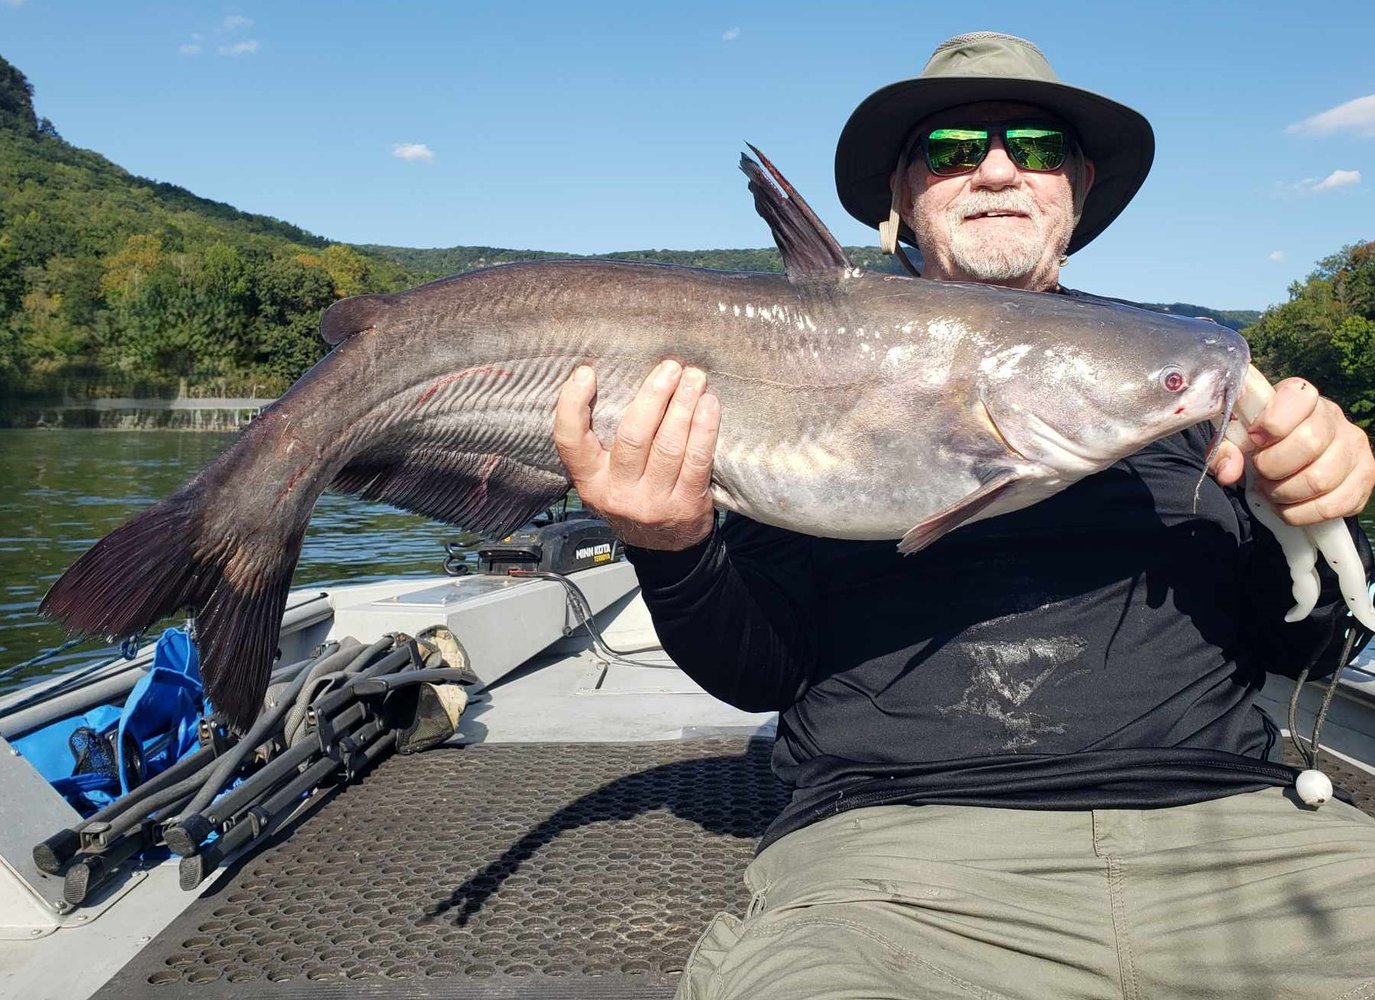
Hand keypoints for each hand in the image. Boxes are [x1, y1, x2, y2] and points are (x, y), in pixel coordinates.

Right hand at [553, 360, 719, 549]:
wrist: (664, 549)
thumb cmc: (635, 498)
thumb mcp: (606, 478)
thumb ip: (604, 442)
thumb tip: (617, 380)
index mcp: (591, 481)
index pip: (570, 442)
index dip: (572, 406)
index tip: (586, 374)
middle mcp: (618, 493)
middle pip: (633, 436)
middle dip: (654, 396)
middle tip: (670, 368)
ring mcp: (653, 502)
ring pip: (668, 445)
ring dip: (684, 405)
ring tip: (694, 378)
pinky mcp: (686, 505)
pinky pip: (697, 460)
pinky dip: (704, 429)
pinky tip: (709, 406)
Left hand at [1210, 378, 1374, 525]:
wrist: (1301, 461)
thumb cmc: (1266, 444)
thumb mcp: (1240, 439)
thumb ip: (1225, 449)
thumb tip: (1227, 473)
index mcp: (1303, 398)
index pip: (1296, 398)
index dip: (1271, 423)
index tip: (1255, 440)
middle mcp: (1335, 418)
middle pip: (1308, 444)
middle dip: (1273, 467)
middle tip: (1262, 473)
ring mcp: (1355, 448)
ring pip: (1319, 479)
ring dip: (1284, 494)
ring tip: (1273, 491)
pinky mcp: (1365, 479)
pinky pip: (1331, 506)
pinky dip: (1300, 514)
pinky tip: (1289, 506)